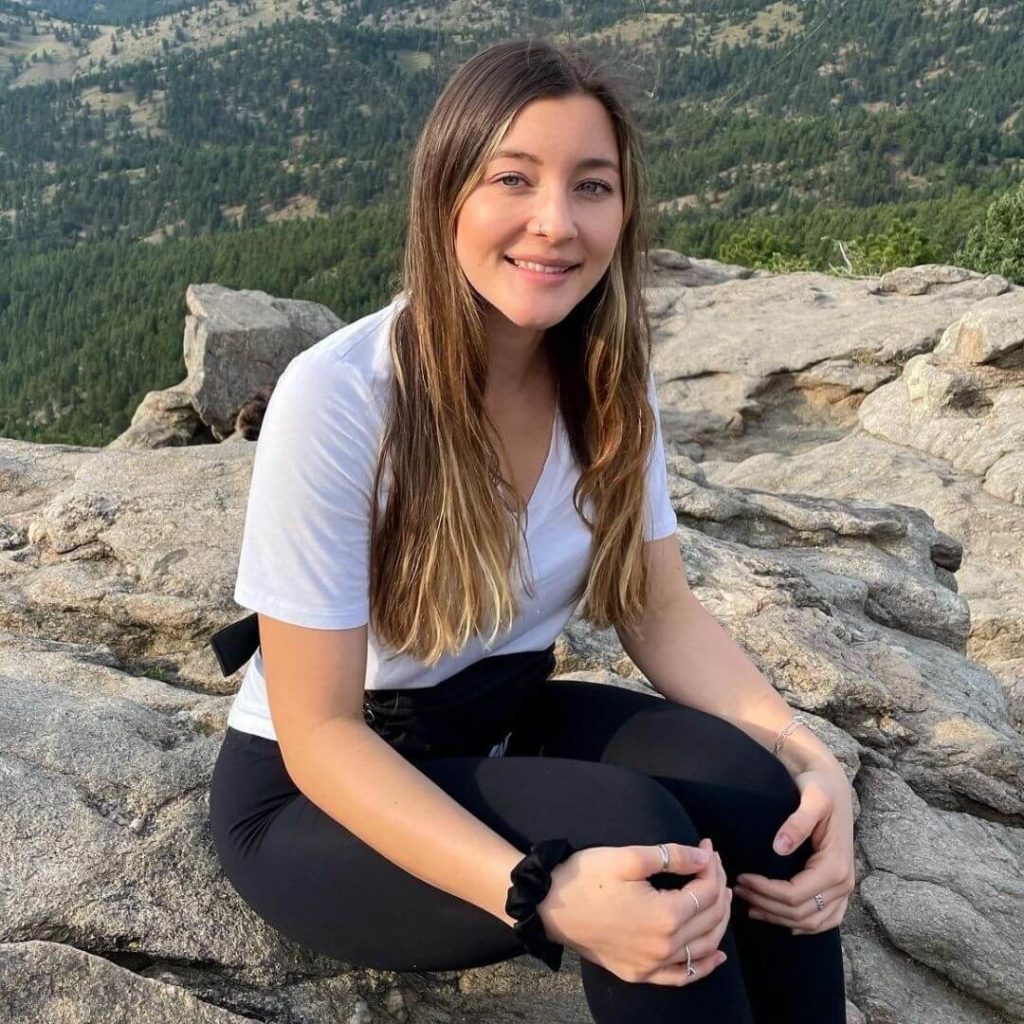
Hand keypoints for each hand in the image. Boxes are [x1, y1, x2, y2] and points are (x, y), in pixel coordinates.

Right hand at [539, 837, 731, 985]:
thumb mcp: (628, 857)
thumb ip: (672, 856)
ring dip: (718, 920)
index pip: (706, 891)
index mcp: (665, 916)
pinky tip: (716, 955)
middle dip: (718, 886)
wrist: (548, 906)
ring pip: (704, 947)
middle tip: (713, 863)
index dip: (712, 866)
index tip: (708, 847)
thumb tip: (704, 857)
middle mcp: (664, 947)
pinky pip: (682, 976)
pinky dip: (704, 966)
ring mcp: (652, 965)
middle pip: (710, 918)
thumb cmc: (586, 877)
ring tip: (720, 895)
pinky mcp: (639, 973)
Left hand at [734, 764, 854, 934]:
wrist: (832, 784)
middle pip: (800, 913)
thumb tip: (779, 847)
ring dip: (778, 918)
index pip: (795, 895)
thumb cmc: (819, 788)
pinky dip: (802, 925)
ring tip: (750, 904)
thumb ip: (798, 822)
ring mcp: (844, 889)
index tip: (742, 878)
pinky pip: (824, 919)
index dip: (765, 892)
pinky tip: (779, 919)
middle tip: (738, 889)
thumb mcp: (812, 799)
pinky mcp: (839, 888)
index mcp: (836, 866)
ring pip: (811, 922)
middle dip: (766, 905)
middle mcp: (844, 883)